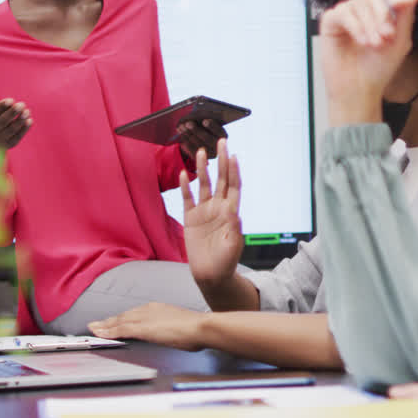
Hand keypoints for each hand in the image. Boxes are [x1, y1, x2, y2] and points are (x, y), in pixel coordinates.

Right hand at [0, 75, 32, 156]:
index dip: (1, 106)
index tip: (11, 100)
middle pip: (3, 121)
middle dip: (12, 113)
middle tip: (22, 104)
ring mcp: (0, 139)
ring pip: (11, 129)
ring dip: (20, 121)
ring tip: (27, 111)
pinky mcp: (9, 144)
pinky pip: (17, 137)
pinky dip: (24, 130)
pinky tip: (30, 121)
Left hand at [88, 302, 207, 350]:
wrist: (201, 327)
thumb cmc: (197, 328)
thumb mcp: (181, 325)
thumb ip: (172, 327)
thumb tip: (172, 334)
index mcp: (158, 308)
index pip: (134, 314)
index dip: (121, 318)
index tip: (112, 322)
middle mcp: (148, 309)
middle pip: (123, 316)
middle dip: (108, 321)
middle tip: (95, 324)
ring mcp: (145, 318)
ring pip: (119, 322)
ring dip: (105, 326)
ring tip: (93, 329)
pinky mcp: (143, 328)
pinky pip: (120, 330)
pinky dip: (108, 332)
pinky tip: (100, 334)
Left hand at [177, 118, 227, 160]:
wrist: (202, 139)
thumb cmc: (204, 127)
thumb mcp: (206, 122)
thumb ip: (203, 120)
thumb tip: (194, 117)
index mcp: (223, 136)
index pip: (218, 131)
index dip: (212, 126)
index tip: (204, 121)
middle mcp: (219, 146)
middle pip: (207, 138)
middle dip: (196, 130)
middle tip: (187, 123)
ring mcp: (211, 154)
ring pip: (199, 144)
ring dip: (189, 134)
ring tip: (182, 127)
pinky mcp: (200, 157)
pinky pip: (193, 150)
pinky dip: (186, 141)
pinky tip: (182, 134)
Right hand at [181, 139, 244, 290]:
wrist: (211, 275)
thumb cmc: (225, 262)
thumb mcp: (233, 247)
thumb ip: (234, 230)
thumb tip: (234, 212)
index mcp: (230, 212)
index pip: (233, 186)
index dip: (234, 171)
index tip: (233, 155)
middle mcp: (218, 208)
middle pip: (220, 179)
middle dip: (221, 161)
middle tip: (222, 142)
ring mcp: (204, 212)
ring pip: (203, 185)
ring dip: (202, 169)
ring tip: (201, 151)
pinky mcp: (190, 219)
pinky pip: (187, 199)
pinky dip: (185, 186)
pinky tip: (183, 173)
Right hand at [319, 0, 417, 125]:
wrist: (359, 89)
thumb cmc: (379, 68)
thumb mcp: (400, 41)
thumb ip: (406, 15)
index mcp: (382, 12)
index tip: (400, 5)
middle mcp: (364, 10)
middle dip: (383, 16)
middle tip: (387, 37)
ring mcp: (347, 15)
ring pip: (358, 3)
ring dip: (369, 24)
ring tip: (374, 45)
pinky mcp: (331, 22)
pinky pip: (342, 12)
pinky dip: (355, 26)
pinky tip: (362, 41)